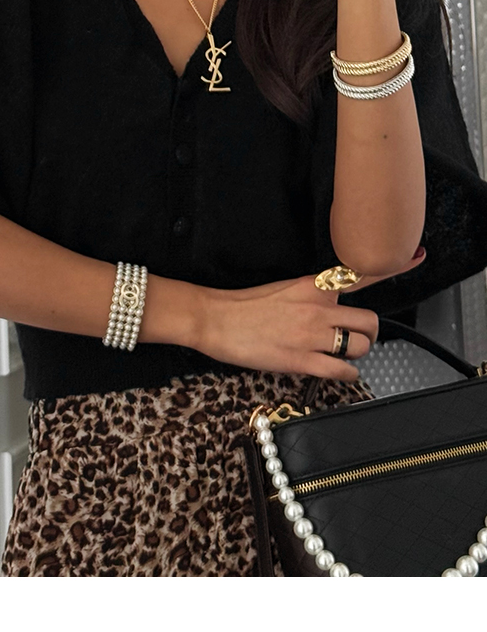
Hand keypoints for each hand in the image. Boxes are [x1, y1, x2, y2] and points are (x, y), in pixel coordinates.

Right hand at [195, 248, 427, 380]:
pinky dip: (346, 374)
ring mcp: (311, 335)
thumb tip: (333, 303)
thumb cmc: (244, 305)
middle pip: (370, 321)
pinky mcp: (300, 360)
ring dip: (356, 354)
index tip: (415, 256)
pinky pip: (341, 370)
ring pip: (360, 347)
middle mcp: (318, 308)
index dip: (393, 265)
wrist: (215, 319)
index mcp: (314, 286)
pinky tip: (337, 372)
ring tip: (341, 355)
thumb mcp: (286, 288)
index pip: (360, 274)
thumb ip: (314, 294)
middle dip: (368, 333)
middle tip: (356, 337)